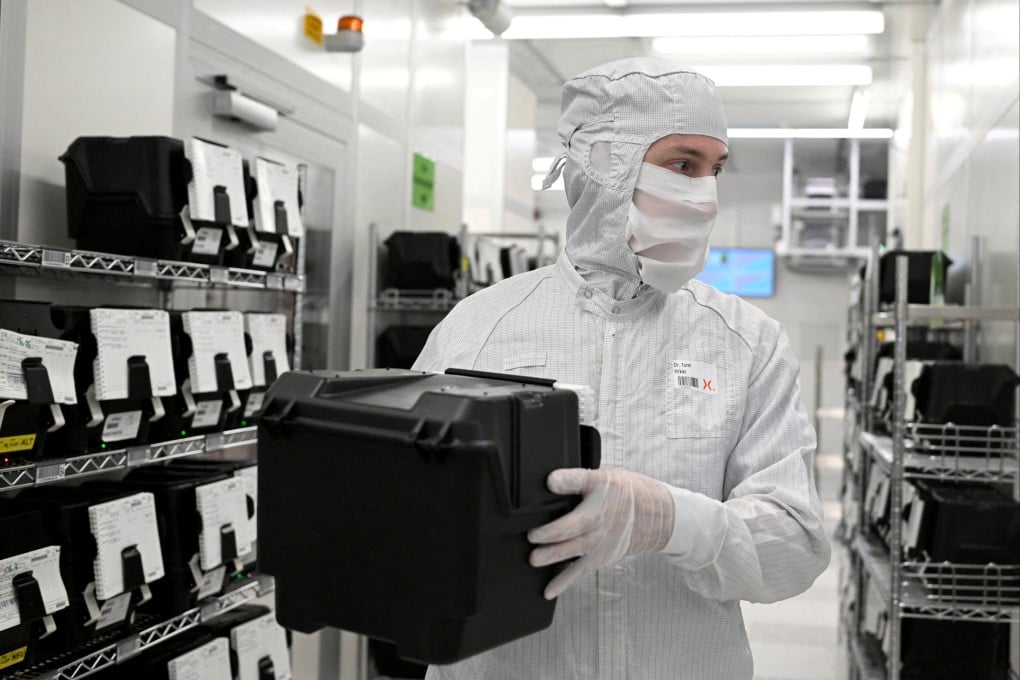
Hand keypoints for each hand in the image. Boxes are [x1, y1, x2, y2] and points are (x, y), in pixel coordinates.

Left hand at [527, 468, 673, 598]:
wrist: (658, 517)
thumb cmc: (628, 494)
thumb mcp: (605, 476)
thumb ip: (577, 479)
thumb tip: (549, 480)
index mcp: (602, 490)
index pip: (582, 481)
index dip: (565, 480)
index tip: (550, 481)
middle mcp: (602, 516)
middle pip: (574, 524)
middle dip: (551, 531)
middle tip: (532, 534)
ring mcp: (601, 540)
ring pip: (575, 549)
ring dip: (554, 555)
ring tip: (535, 559)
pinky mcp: (601, 557)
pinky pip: (581, 570)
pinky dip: (564, 581)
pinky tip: (549, 590)